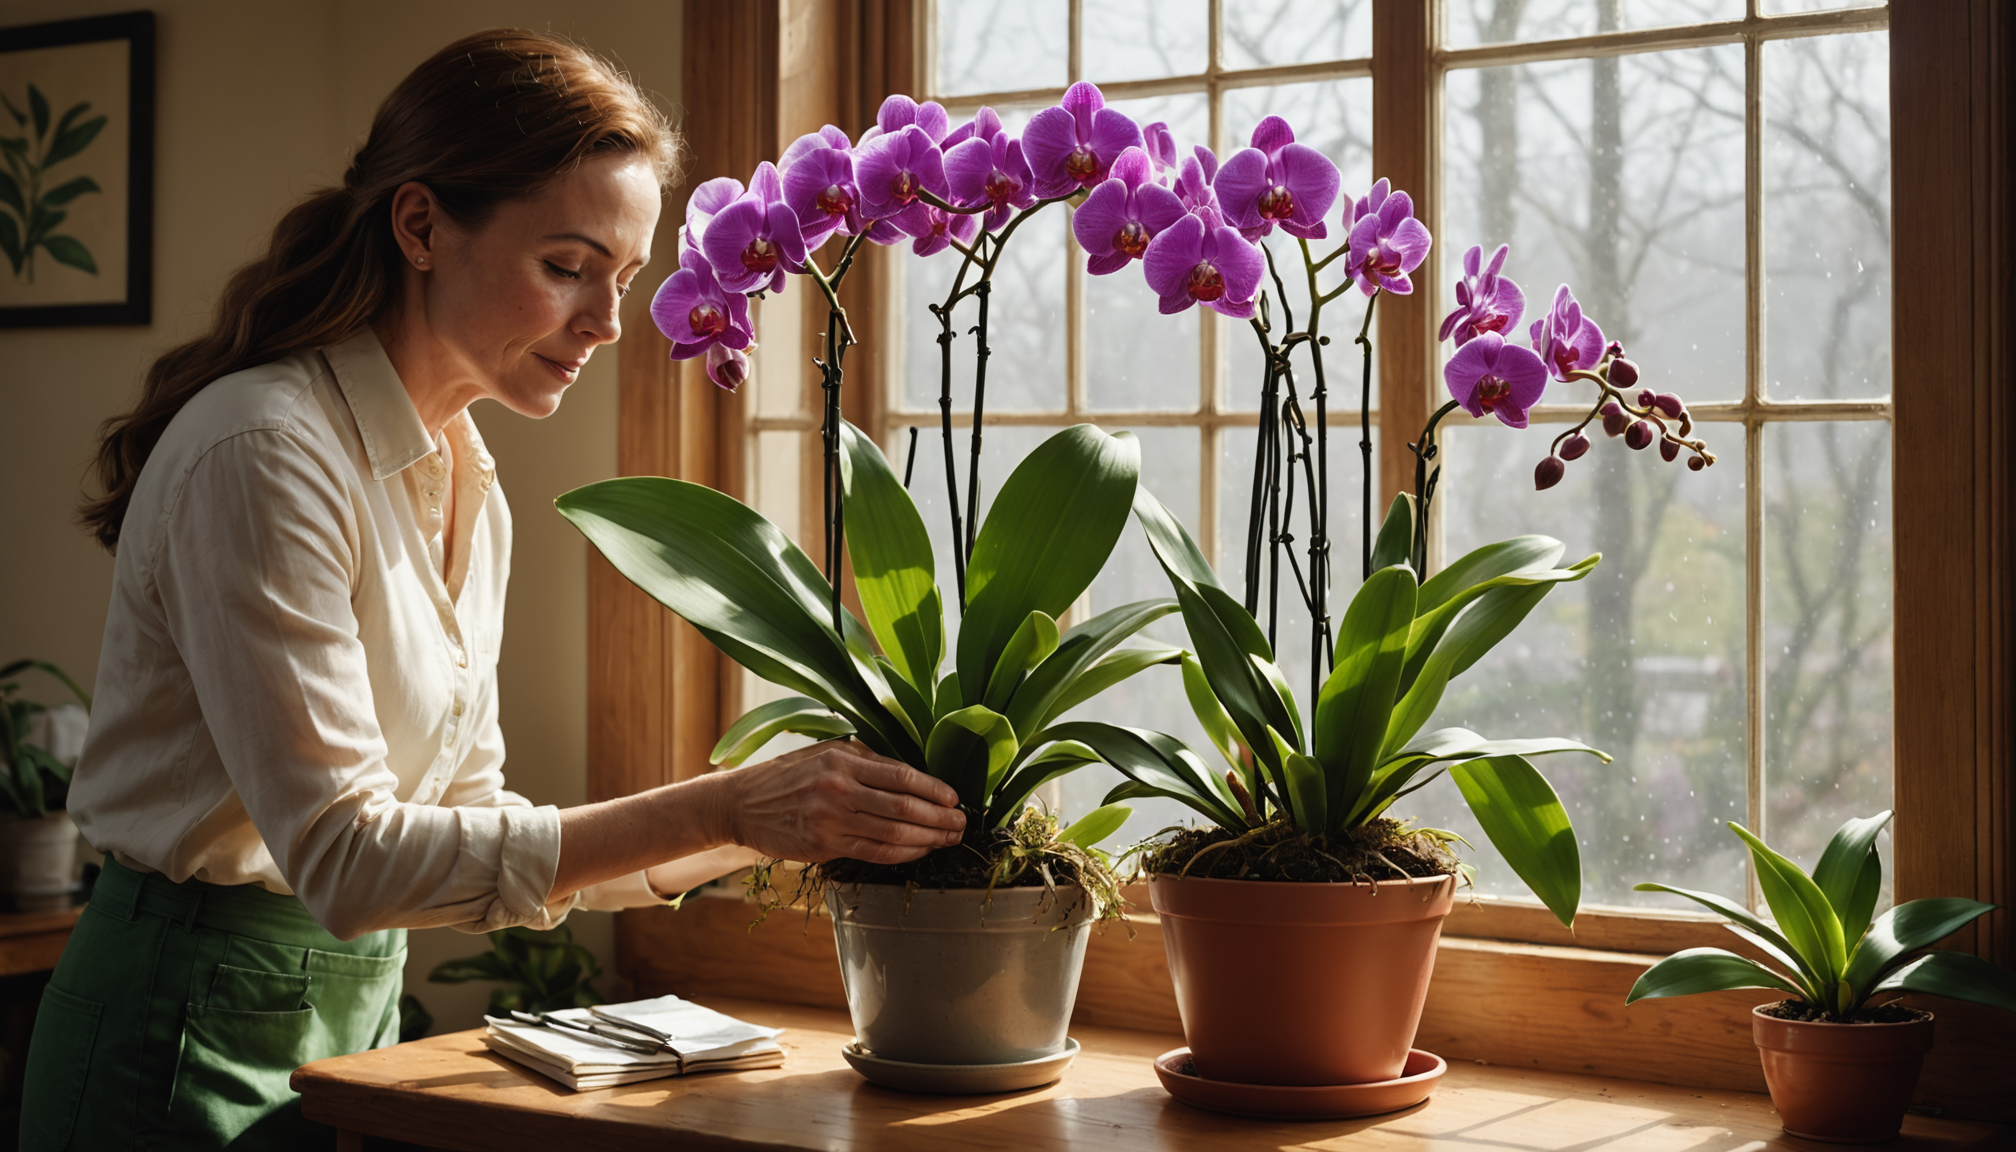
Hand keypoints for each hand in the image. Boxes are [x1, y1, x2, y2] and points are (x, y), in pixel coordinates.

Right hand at [717, 741, 964, 864]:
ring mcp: (831, 819)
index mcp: (843, 759)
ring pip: (894, 833)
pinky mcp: (823, 846)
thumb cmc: (787, 776)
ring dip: (928, 839)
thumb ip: (864, 760)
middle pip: (905, 806)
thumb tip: (910, 773)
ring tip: (948, 840)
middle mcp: (839, 788)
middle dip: (940, 818)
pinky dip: (903, 854)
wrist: (740, 804)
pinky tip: (920, 852)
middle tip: (961, 825)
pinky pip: (874, 853)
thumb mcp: (823, 753)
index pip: (902, 775)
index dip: (934, 789)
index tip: (955, 799)